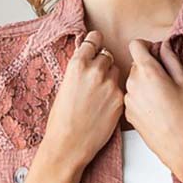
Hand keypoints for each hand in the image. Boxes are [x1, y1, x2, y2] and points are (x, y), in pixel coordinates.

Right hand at [43, 30, 123, 169]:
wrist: (68, 143)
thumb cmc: (61, 118)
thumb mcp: (65, 85)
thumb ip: (79, 69)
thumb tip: (88, 58)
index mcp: (78, 64)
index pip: (95, 39)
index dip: (96, 42)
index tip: (97, 45)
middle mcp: (95, 70)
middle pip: (108, 56)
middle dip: (103, 64)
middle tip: (95, 79)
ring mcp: (110, 85)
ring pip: (117, 72)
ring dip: (111, 78)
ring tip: (99, 95)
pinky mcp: (120, 99)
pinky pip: (121, 89)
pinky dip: (115, 95)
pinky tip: (104, 107)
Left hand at [123, 37, 182, 170]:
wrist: (181, 146)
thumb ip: (171, 59)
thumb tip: (164, 46)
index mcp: (147, 71)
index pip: (135, 45)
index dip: (146, 46)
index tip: (156, 54)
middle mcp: (132, 83)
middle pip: (135, 64)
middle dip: (148, 67)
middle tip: (166, 80)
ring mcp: (128, 100)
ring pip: (133, 82)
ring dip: (145, 84)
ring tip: (163, 99)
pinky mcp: (127, 115)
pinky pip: (132, 98)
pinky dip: (142, 99)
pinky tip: (157, 110)